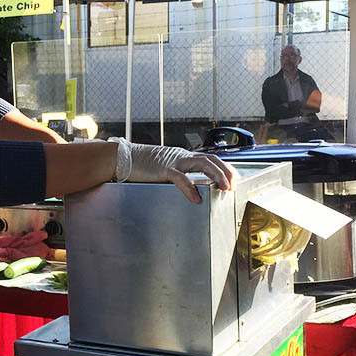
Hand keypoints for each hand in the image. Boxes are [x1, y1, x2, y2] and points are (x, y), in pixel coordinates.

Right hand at [110, 138, 237, 202]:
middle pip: (210, 159)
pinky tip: (196, 199)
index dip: (223, 167)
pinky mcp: (162, 169)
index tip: (233, 178)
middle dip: (225, 171)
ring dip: (216, 175)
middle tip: (233, 184)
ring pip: (201, 164)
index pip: (209, 158)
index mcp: (182, 156)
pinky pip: (180, 178)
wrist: (122, 157)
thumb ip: (177, 174)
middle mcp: (181, 156)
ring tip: (223, 188)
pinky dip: (190, 189)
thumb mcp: (163, 167)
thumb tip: (188, 185)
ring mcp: (173, 161)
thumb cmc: (141, 164)